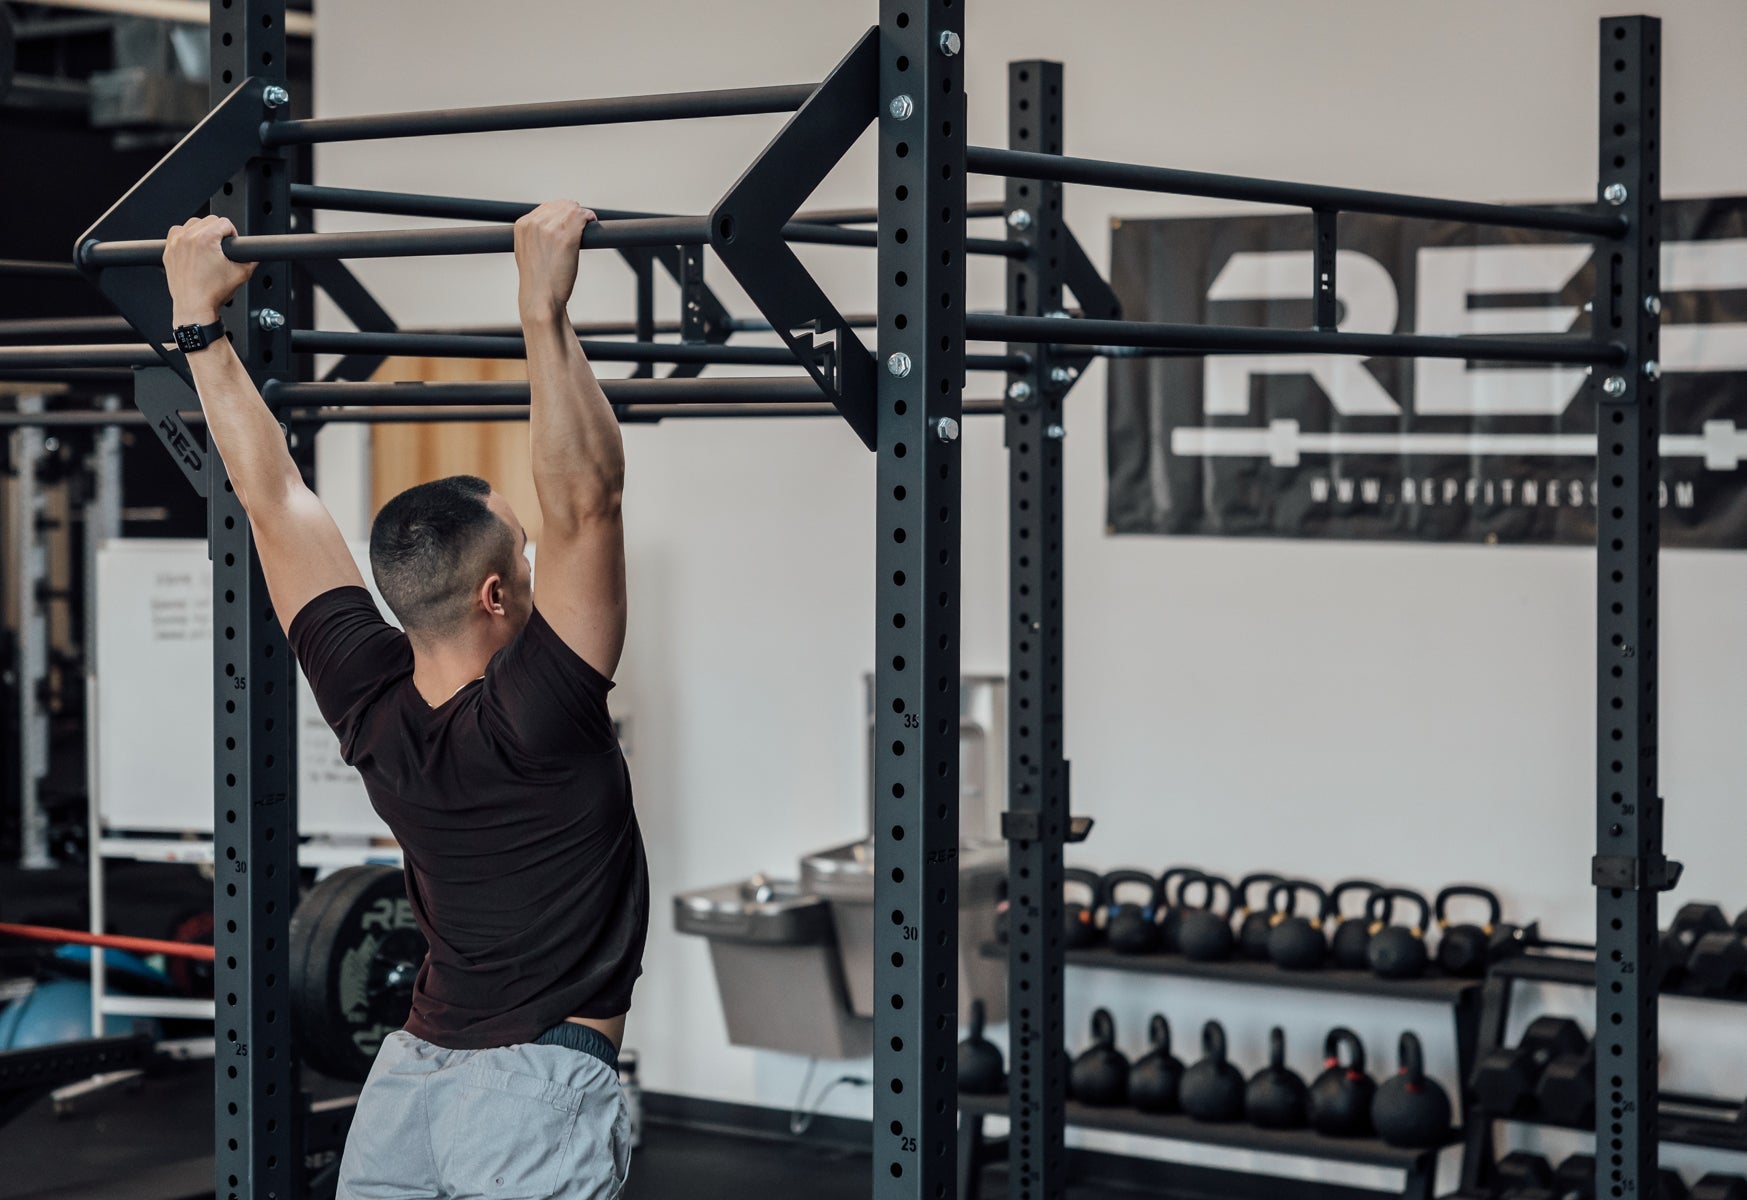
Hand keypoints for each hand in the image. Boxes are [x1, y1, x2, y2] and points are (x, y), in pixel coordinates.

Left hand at [163, 216, 254, 326]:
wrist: (195, 306)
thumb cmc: (213, 293)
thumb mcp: (242, 274)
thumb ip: (252, 259)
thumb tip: (255, 253)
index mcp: (206, 240)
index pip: (225, 222)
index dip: (233, 233)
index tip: (232, 244)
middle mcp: (189, 238)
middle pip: (209, 220)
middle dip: (218, 232)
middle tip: (221, 248)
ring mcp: (176, 243)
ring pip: (192, 223)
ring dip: (202, 231)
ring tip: (208, 246)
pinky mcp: (169, 251)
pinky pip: (177, 232)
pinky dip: (185, 236)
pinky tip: (193, 247)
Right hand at [515, 200, 594, 317]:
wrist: (541, 299)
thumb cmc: (539, 281)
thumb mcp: (528, 252)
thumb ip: (536, 234)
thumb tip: (553, 224)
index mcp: (522, 225)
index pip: (548, 206)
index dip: (563, 214)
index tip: (571, 223)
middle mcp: (534, 223)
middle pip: (562, 204)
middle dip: (574, 214)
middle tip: (581, 226)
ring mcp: (549, 229)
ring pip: (573, 209)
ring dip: (583, 217)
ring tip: (586, 228)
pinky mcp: (566, 237)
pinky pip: (583, 217)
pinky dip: (590, 219)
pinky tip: (592, 225)